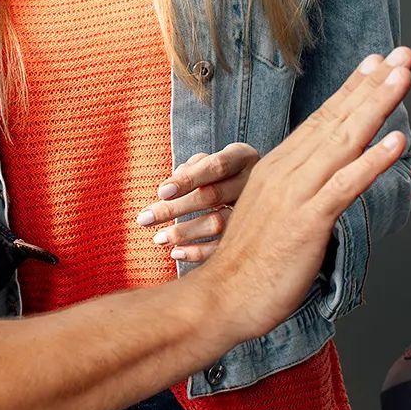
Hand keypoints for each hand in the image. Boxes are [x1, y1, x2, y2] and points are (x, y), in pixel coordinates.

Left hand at [137, 143, 259, 263]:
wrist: (265, 188)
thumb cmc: (221, 171)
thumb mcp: (209, 160)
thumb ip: (191, 168)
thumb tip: (169, 188)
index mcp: (242, 156)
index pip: (216, 167)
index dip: (188, 179)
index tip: (161, 192)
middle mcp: (253, 182)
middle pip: (212, 196)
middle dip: (175, 208)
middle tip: (144, 219)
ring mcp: (255, 210)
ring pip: (219, 224)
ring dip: (185, 233)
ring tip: (158, 238)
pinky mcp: (251, 234)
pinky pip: (225, 246)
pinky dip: (199, 252)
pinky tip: (176, 253)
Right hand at [192, 47, 410, 342]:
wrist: (220, 297)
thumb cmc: (247, 265)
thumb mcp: (272, 214)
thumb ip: (296, 193)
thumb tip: (322, 185)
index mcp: (277, 168)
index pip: (322, 120)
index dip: (352, 90)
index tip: (375, 65)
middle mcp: (287, 172)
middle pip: (336, 119)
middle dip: (372, 84)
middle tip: (401, 55)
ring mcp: (296, 194)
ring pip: (343, 141)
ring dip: (376, 106)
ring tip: (401, 79)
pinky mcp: (306, 221)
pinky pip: (344, 185)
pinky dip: (371, 161)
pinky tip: (395, 142)